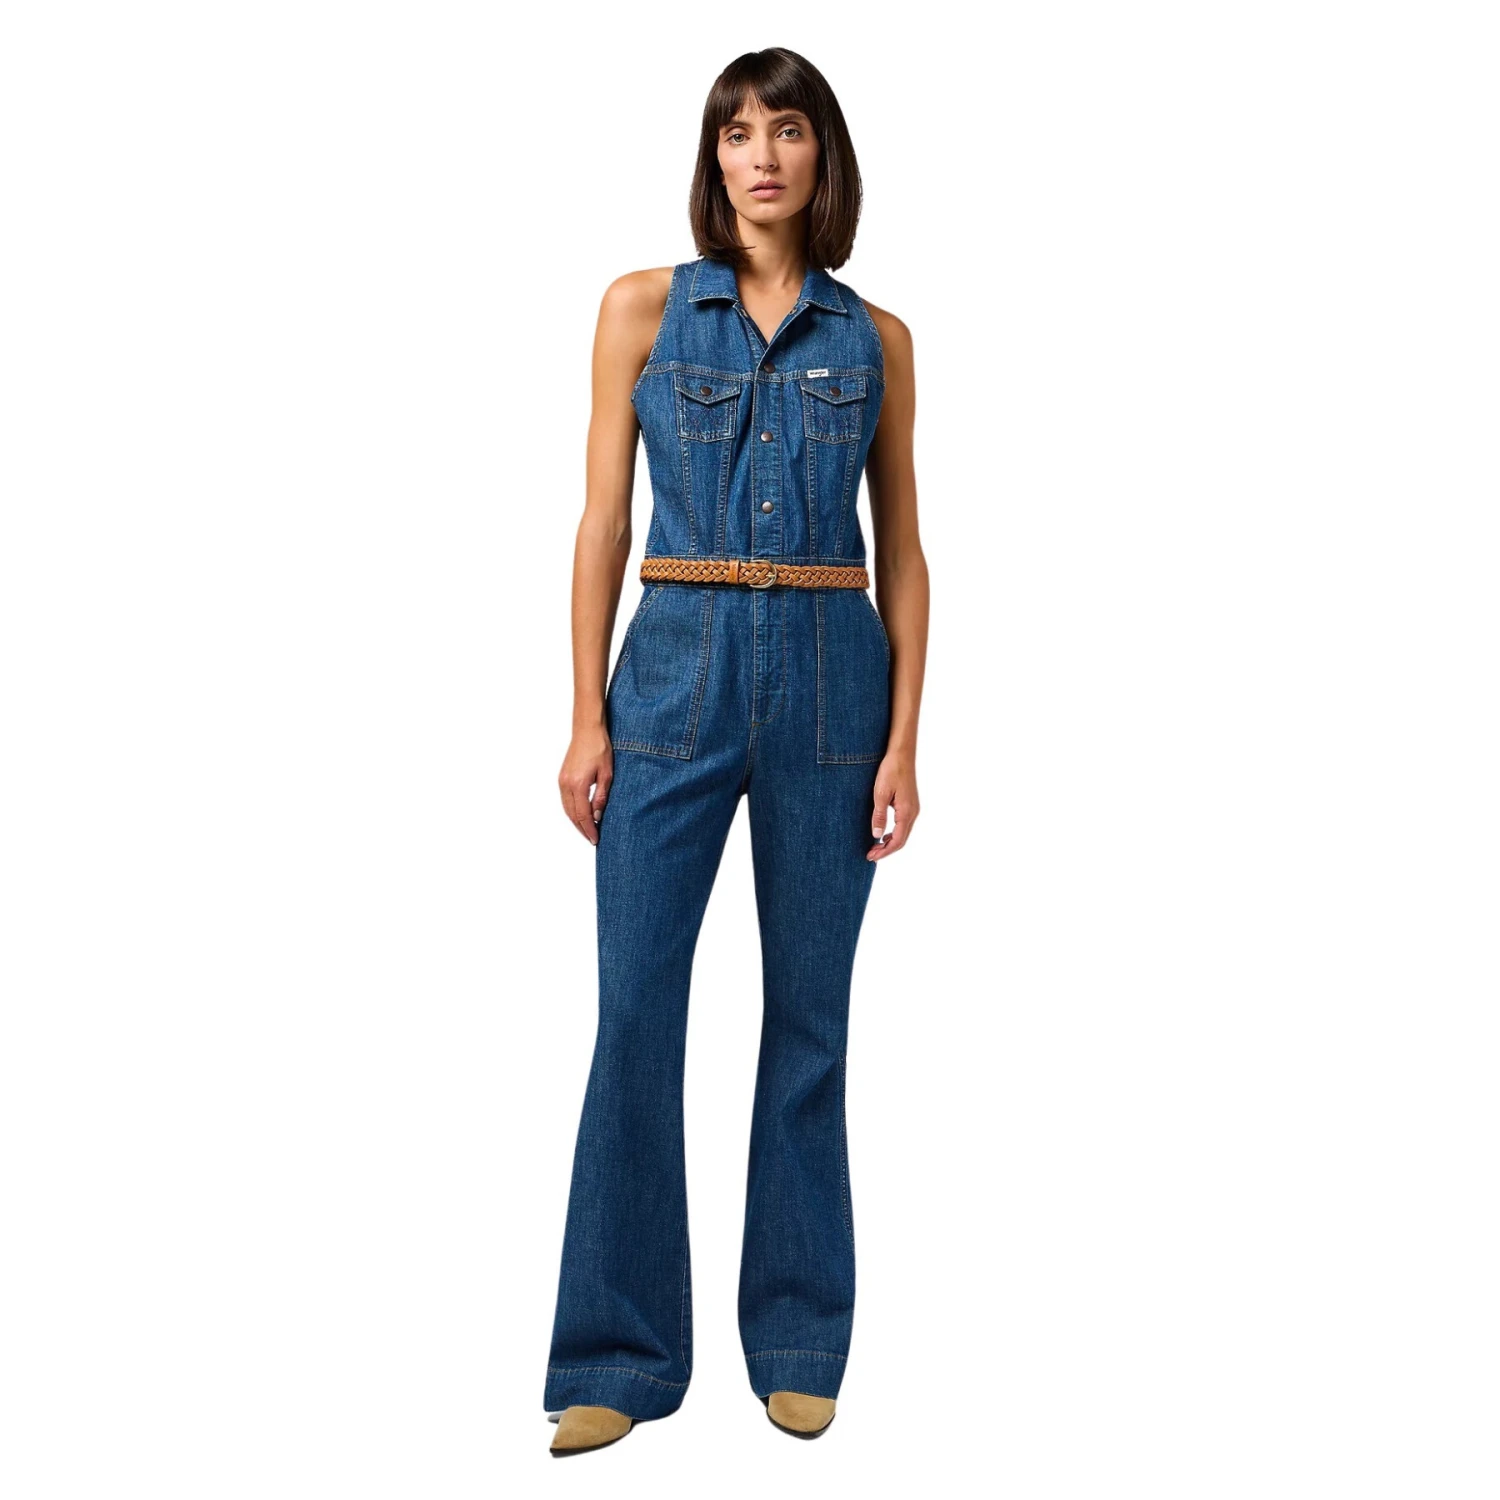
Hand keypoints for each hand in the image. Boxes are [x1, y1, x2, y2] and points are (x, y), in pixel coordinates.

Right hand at [558, 724, 613, 844]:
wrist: (587, 730)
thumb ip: (601, 797)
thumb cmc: (599, 748)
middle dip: (581, 829)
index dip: (589, 829)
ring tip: (587, 830)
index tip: (595, 839)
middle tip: (592, 839)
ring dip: (575, 821)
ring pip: (566, 809)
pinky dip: (572, 811)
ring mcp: (561, 780)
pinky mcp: (561, 777)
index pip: (582, 815)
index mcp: (578, 785)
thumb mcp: (607, 774)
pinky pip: (565, 800)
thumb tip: (597, 816)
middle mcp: (566, 784)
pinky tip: (580, 814)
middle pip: (572, 815)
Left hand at [869, 750, 918, 860]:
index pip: (897, 840)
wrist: (902, 754)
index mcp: (907, 812)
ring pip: (903, 833)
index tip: (871, 856)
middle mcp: (913, 813)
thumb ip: (879, 815)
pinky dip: (893, 834)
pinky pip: (903, 825)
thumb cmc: (891, 770)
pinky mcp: (910, 804)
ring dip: (890, 843)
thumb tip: (877, 835)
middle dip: (886, 850)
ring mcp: (913, 809)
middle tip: (870, 855)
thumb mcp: (880, 793)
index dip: (884, 852)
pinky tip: (883, 834)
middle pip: (901, 840)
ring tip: (874, 847)